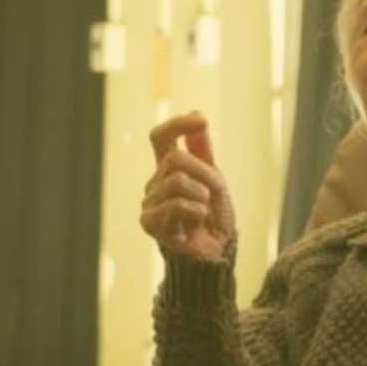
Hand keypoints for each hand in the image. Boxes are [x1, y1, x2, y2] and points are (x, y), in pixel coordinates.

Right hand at [140, 111, 235, 260]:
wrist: (216, 252)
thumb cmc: (214, 217)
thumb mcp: (214, 179)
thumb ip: (203, 151)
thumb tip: (196, 113)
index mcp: (168, 169)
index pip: (160, 137)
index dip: (177, 124)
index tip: (201, 120)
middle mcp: (155, 182)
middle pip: (175, 157)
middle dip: (204, 172)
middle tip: (214, 192)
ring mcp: (150, 202)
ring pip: (176, 179)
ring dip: (201, 194)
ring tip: (204, 210)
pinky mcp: (150, 222)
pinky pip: (175, 204)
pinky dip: (195, 211)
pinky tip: (196, 223)